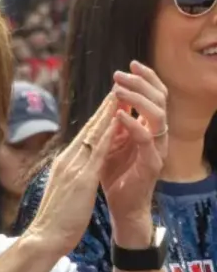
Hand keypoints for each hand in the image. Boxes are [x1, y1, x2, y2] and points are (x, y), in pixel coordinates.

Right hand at [24, 92, 119, 257]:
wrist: (44, 237)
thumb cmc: (53, 222)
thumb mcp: (63, 194)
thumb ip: (68, 180)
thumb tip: (72, 174)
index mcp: (62, 166)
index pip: (82, 139)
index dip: (95, 122)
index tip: (105, 107)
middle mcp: (66, 161)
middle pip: (87, 131)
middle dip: (102, 112)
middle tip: (114, 91)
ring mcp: (72, 168)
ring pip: (93, 135)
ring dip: (107, 115)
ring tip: (119, 97)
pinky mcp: (81, 178)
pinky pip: (98, 151)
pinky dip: (108, 134)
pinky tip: (118, 122)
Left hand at [103, 61, 167, 242]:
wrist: (121, 207)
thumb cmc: (115, 176)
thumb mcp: (111, 144)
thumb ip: (114, 124)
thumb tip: (113, 99)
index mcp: (150, 128)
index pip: (155, 96)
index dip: (145, 79)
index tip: (129, 65)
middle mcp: (158, 136)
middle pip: (160, 99)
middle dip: (141, 83)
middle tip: (121, 73)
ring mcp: (157, 149)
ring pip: (157, 115)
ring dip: (137, 99)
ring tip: (118, 89)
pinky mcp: (151, 163)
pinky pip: (146, 139)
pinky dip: (133, 124)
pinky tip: (120, 115)